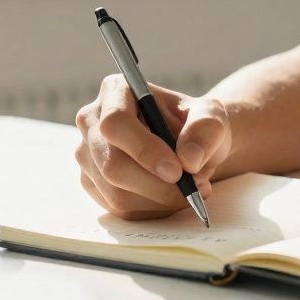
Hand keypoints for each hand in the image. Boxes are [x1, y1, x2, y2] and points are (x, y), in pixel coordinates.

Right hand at [75, 74, 231, 218]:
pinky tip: (173, 197)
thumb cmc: (196, 125)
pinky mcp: (92, 183)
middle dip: (157, 185)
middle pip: (111, 164)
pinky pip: (119, 209)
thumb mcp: (212, 117)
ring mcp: (87, 154)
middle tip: (195, 188)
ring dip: (160, 200)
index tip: (177, 171)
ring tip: (192, 190)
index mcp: (116, 91)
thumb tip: (189, 160)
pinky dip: (153, 209)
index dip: (144, 150)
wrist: (190, 145)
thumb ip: (205, 131)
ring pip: (115, 193)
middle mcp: (92, 121)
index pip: (115, 123)